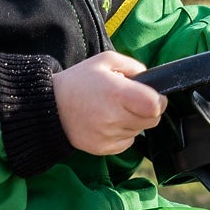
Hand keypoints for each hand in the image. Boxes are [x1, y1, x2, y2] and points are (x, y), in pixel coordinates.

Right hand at [53, 51, 167, 154]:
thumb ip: (132, 66)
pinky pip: (127, 143)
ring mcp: (108, 135)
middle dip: (147, 111)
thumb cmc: (79, 81)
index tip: (154, 97)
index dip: (159, 101)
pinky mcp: (103, 148)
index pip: (154, 106)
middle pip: (151, 121)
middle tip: (132, 103)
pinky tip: (109, 123)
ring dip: (134, 122)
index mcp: (117, 93)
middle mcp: (113, 117)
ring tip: (114, 111)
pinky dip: (123, 134)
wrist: (51, 106)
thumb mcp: (104, 61)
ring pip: (139, 132)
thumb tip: (149, 78)